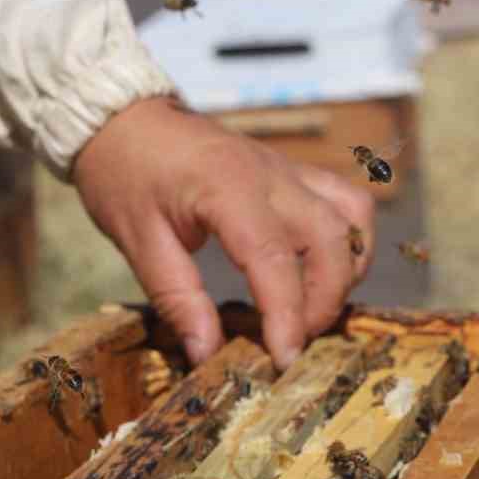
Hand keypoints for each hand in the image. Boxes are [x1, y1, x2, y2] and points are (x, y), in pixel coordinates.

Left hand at [73, 96, 376, 368]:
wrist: (125, 118)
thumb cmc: (124, 175)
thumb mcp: (137, 241)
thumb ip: (177, 299)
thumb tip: (207, 354)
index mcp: (227, 189)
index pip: (274, 259)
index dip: (286, 317)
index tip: (283, 360)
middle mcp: (272, 175)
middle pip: (333, 240)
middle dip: (325, 301)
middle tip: (295, 339)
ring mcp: (290, 170)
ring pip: (354, 218)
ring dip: (346, 270)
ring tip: (314, 306)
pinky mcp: (296, 173)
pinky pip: (347, 202)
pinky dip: (349, 241)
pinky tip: (323, 270)